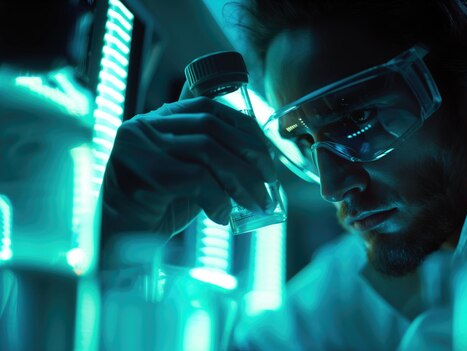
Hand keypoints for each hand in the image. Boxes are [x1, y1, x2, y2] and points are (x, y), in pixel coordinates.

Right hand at [100, 96, 276, 250]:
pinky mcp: (144, 172)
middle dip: (250, 154)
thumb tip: (259, 167)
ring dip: (241, 179)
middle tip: (269, 183)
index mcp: (159, 119)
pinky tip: (223, 217)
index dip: (244, 128)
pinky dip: (218, 199)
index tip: (264, 155)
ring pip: (208, 151)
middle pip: (212, 126)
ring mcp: (142, 146)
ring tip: (256, 202)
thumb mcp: (186, 176)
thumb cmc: (154, 208)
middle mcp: (148, 125)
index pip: (209, 107)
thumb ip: (212, 163)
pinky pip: (196, 179)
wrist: (113, 238)